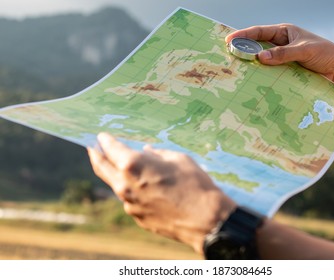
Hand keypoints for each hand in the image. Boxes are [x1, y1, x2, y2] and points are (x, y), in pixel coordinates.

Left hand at [87, 133, 235, 252]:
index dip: (105, 140)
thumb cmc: (195, 184)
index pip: (110, 148)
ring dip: (114, 174)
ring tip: (119, 166)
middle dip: (95, 155)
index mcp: (133, 165)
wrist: (206, 220)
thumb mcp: (178, 159)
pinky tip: (143, 187)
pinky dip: (131, 190)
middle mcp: (125, 185)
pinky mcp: (137, 217)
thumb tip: (146, 151)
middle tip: (93, 147)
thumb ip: (157, 154)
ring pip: (115, 185)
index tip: (102, 135)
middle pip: (101, 167)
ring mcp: (129, 204)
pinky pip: (129, 199)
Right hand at [225, 24, 333, 86]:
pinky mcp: (285, 72)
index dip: (243, 35)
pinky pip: (269, 72)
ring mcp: (282, 59)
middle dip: (243, 50)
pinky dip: (261, 75)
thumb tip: (260, 57)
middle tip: (228, 56)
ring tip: (237, 70)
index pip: (259, 32)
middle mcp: (281, 44)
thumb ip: (283, 54)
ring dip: (252, 65)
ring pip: (262, 60)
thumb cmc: (325, 54)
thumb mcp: (304, 51)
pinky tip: (253, 81)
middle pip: (257, 46)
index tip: (229, 40)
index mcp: (284, 32)